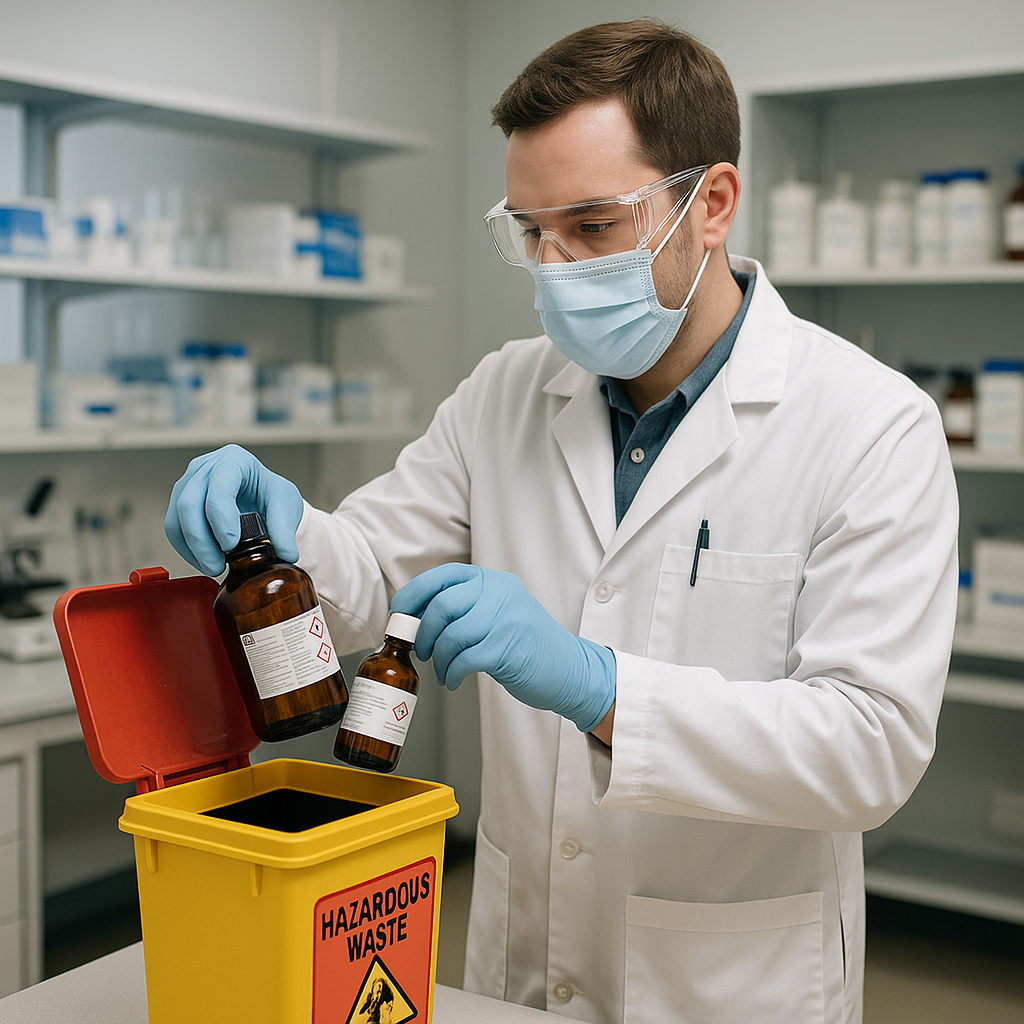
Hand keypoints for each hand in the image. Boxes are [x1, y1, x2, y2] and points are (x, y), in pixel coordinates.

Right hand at [164, 445, 303, 575]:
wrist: (260, 497)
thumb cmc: (269, 493)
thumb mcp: (285, 504)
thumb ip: (284, 528)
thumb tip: (286, 554)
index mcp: (234, 460)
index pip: (219, 487)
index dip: (221, 518)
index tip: (231, 545)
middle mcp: (206, 467)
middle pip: (189, 503)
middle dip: (202, 541)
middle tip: (218, 566)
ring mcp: (189, 483)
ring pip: (176, 517)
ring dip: (192, 548)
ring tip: (213, 567)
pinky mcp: (179, 501)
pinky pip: (173, 528)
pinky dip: (186, 549)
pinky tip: (203, 561)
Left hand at [391, 563, 614, 732]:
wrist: (569, 669)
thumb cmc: (526, 645)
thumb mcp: (499, 612)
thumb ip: (466, 606)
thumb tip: (416, 617)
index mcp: (494, 580)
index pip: (443, 576)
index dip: (414, 595)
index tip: (400, 615)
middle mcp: (500, 593)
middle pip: (442, 605)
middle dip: (424, 632)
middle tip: (423, 650)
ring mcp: (505, 619)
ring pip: (450, 635)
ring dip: (439, 658)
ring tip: (443, 670)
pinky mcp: (507, 649)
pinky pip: (463, 659)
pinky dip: (452, 673)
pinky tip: (454, 680)